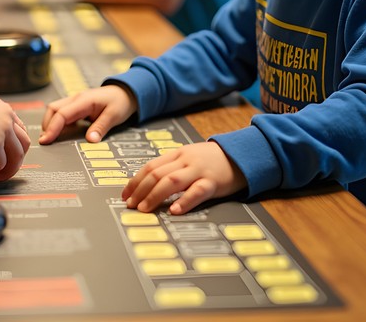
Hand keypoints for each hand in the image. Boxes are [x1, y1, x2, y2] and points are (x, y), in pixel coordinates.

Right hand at [0, 93, 30, 182]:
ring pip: (17, 155)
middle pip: (24, 142)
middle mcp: (6, 117)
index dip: (15, 143)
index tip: (10, 153)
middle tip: (8, 167)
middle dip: (17, 158)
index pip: (19, 127)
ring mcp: (3, 130)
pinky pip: (2, 163)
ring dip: (9, 169)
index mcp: (1, 108)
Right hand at [39, 85, 136, 144]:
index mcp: (84, 100)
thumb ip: (101, 127)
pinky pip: (62, 112)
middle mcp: (76, 99)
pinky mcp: (77, 106)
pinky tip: (59, 133)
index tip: (45, 141)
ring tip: (50, 138)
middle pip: (53, 109)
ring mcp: (75, 101)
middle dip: (47, 125)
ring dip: (50, 123)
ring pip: (55, 110)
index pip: (62, 114)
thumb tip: (90, 141)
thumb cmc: (120, 102)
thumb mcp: (114, 115)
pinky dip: (57, 122)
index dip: (52, 128)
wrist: (126, 92)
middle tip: (45, 142)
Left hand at [122, 141, 245, 214]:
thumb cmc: (211, 160)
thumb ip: (171, 167)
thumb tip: (147, 184)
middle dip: (140, 190)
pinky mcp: (213, 182)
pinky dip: (184, 201)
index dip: (135, 181)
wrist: (240, 154)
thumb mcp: (188, 157)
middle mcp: (185, 160)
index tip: (125, 195)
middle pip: (157, 174)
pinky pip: (197, 191)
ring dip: (154, 195)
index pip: (150, 166)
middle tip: (130, 205)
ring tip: (145, 209)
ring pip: (172, 181)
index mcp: (177, 154)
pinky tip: (174, 211)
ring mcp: (199, 170)